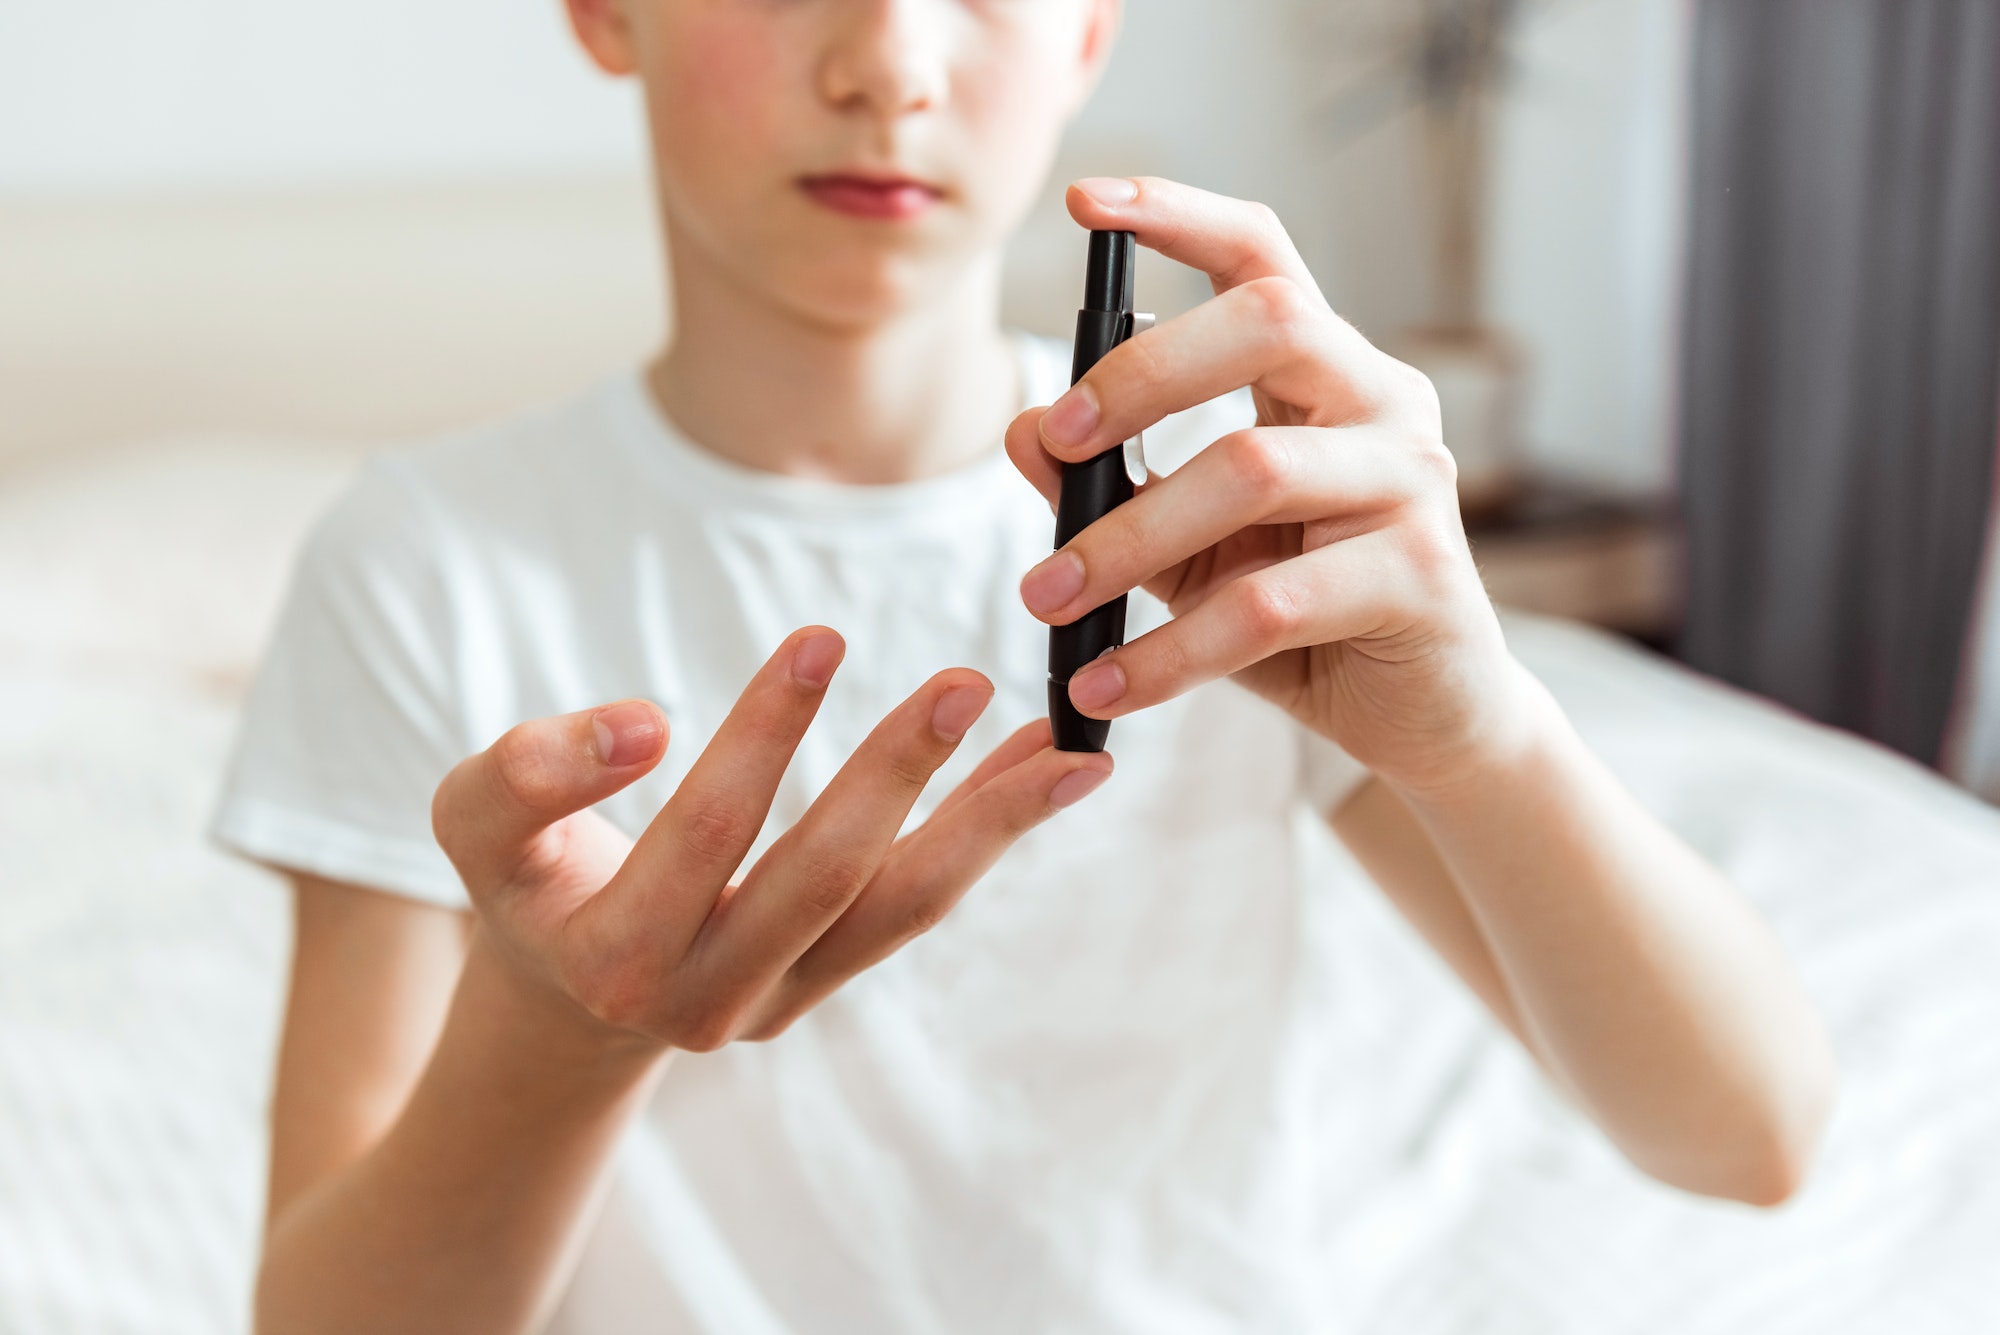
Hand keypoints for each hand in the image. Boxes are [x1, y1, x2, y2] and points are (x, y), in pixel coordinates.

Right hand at [430, 627, 1111, 1054]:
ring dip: (987, 827)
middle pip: (823, 881)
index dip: (764, 736)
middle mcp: (708, 998)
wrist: (565, 1001)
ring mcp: (780, 1000)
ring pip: (899, 910)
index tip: (822, 638)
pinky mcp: (826, 983)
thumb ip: (528, 772)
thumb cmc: (526, 884)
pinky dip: (982, 834)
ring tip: (1070, 752)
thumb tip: (641, 724)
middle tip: (964, 680)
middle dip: (896, 778)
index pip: (706, 835)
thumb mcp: (475, 825)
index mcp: (617, 958)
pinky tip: (1044, 770)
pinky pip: (916, 905)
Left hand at [1007, 177, 1530, 795]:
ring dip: (1129, 538)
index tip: (1084, 202)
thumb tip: (1026, 432)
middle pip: (1267, 323)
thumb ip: (1112, 487)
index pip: (1261, 257)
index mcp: (1327, 374)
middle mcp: (1384, 402)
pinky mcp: (1423, 575)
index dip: (1179, 213)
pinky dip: (1171, 651)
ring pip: (1254, 468)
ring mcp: (1415, 482)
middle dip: (1140, 374)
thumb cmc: (1301, 619)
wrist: (1424, 720)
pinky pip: (1272, 602)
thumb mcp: (1185, 548)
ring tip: (1047, 600)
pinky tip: (1107, 688)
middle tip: (1057, 444)